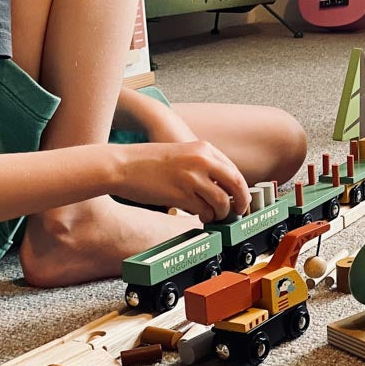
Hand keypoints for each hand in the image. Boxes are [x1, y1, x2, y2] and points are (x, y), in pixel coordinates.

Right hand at [118, 140, 250, 222]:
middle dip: (241, 202)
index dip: (240, 188)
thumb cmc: (149, 161)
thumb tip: (223, 186)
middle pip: (235, 184)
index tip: (240, 198)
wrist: (123, 165)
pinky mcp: (181, 195)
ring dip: (220, 213)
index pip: (234, 170)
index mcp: (203, 148)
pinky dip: (205, 216)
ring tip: (213, 216)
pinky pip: (204, 211)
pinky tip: (200, 216)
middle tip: (238, 212)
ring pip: (222, 201)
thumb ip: (203, 165)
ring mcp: (192, 178)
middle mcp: (201, 160)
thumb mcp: (183, 153)